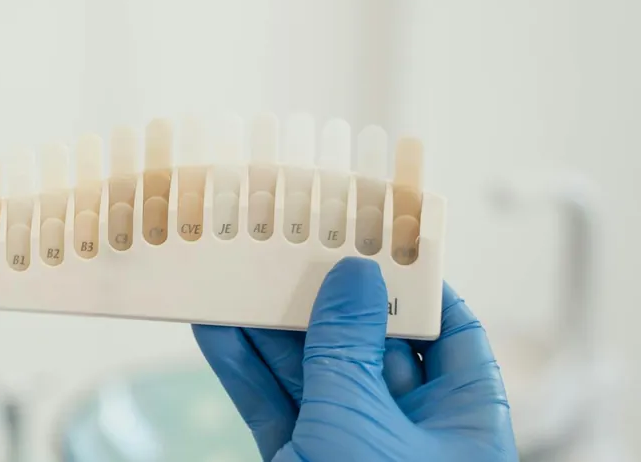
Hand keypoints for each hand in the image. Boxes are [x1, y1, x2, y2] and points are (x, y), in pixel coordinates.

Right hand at [193, 257, 516, 461]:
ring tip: (235, 274)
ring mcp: (348, 447)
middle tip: (287, 245)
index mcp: (462, 421)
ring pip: (308, 371)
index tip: (371, 236)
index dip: (412, 282)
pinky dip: (241, 369)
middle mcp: (408, 431)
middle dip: (323, 296)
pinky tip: (214, 329)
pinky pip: (270, 406)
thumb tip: (352, 275)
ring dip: (268, 326)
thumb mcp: (364, 421)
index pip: (449, 330)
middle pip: (367, 342)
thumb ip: (349, 345)